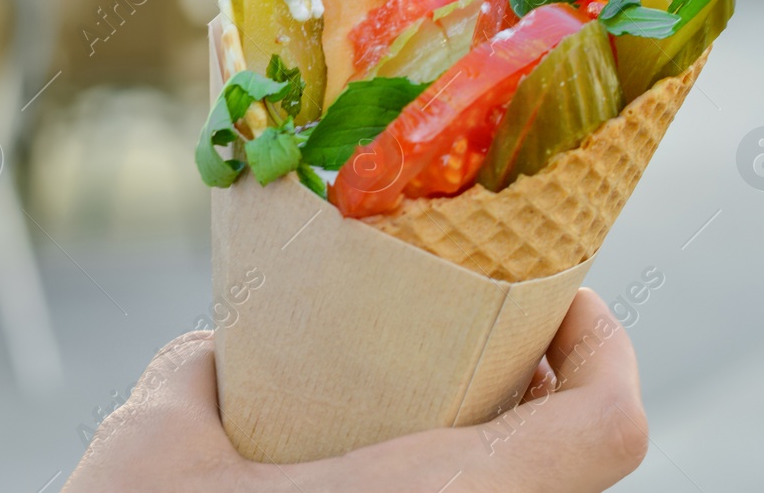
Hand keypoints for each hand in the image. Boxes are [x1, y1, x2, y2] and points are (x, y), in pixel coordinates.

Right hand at [63, 289, 647, 492]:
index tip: (558, 290)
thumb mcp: (158, 443)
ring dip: (490, 437)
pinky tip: (364, 458)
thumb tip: (224, 355)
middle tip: (480, 324)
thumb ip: (202, 376)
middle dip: (536, 379)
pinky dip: (443, 479)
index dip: (606, 345)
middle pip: (570, 459)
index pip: (605, 428)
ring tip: (420, 387)